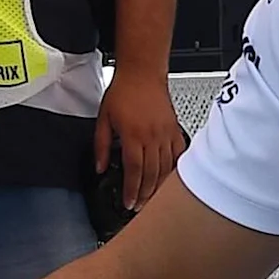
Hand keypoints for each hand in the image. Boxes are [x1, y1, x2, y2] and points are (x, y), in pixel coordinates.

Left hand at [96, 68, 186, 208]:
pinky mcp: (175, 129)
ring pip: (167, 168)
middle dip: (145, 193)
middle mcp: (152, 136)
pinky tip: (170, 177)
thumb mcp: (103, 119)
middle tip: (139, 205)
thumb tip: (100, 166)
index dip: (132, 190)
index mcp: (133, 135)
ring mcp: (166, 133)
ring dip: (159, 185)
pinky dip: (175, 168)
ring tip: (152, 197)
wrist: (142, 74)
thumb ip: (101, 146)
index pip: (134, 171)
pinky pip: (178, 154)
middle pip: (151, 173)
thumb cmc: (123, 92)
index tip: (129, 202)